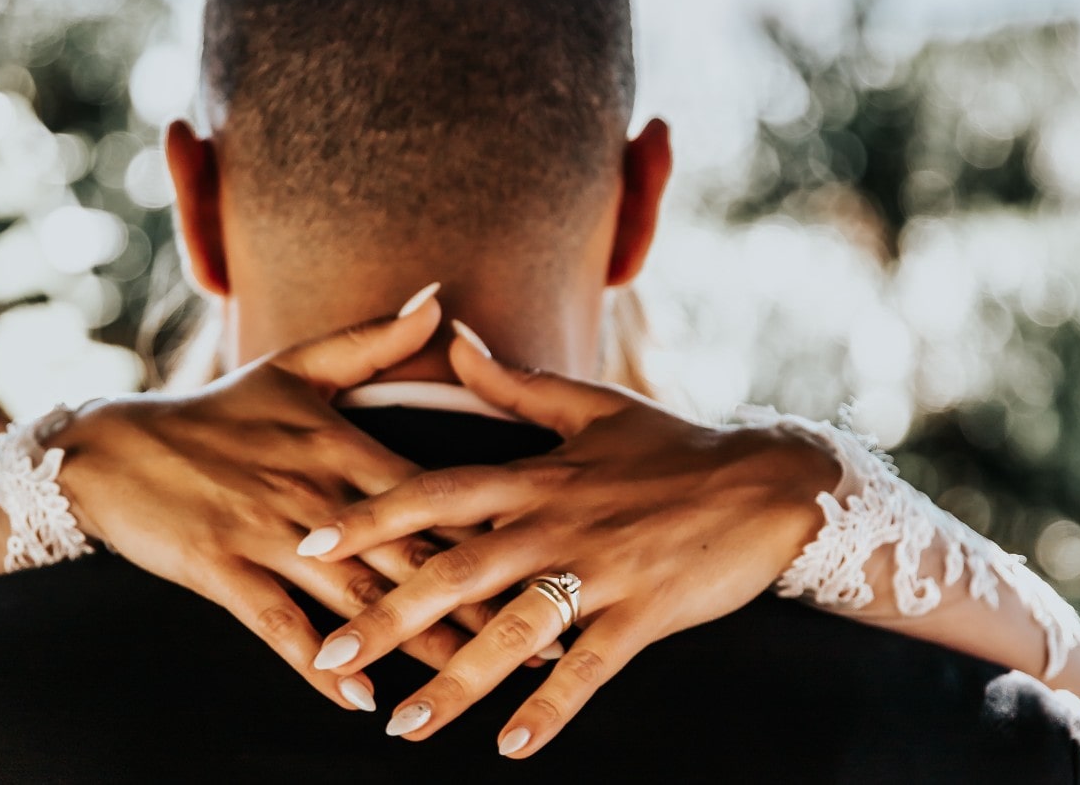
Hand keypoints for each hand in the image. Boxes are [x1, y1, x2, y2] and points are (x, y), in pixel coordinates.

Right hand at [46, 286, 507, 712]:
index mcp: (341, 444)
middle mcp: (314, 492)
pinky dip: (318, 660)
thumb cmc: (219, 409)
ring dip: (414, 643)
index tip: (545, 559)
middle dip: (475, 603)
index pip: (431, 493)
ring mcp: (267, 533)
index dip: (491, 530)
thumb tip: (439, 298)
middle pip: (408, 555)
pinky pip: (278, 625)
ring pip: (354, 596)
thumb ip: (374, 341)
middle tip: (535, 643)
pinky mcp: (222, 569)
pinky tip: (359, 695)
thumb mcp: (296, 367)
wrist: (115, 444)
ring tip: (467, 685)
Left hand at [299, 324, 839, 755]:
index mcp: (536, 475)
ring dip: (454, 682)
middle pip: (455, 572)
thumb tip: (454, 336)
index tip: (310, 543)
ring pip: (512, 632)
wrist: (770, 484)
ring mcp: (600, 572)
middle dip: (387, 617)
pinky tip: (510, 748)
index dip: (369, 516)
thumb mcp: (590, 406)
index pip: (436, 493)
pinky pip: (590, 670)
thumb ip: (513, 381)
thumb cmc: (674, 447)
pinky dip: (551, 709)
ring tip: (400, 725)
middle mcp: (555, 524)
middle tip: (328, 656)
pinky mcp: (644, 614)